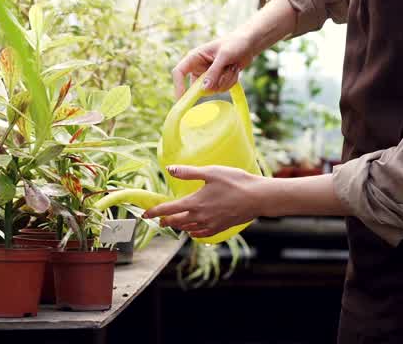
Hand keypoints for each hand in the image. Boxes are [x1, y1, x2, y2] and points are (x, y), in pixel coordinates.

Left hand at [142, 165, 264, 239]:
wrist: (257, 197)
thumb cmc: (235, 182)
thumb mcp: (210, 172)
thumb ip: (188, 172)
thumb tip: (170, 169)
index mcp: (195, 203)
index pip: (168, 209)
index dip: (154, 211)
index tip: (144, 214)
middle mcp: (200, 217)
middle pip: (176, 222)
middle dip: (165, 220)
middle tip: (159, 218)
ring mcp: (210, 224)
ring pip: (188, 229)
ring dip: (178, 225)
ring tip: (174, 222)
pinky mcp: (220, 228)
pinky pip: (201, 234)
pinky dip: (193, 232)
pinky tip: (193, 229)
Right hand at [172, 33, 255, 96]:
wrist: (248, 44)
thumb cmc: (234, 43)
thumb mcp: (224, 56)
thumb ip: (214, 71)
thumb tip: (204, 89)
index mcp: (194, 57)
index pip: (179, 72)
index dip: (178, 86)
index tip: (182, 99)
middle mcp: (199, 67)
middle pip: (197, 86)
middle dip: (214, 83)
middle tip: (225, 71)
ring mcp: (208, 75)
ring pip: (212, 89)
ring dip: (225, 80)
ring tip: (232, 66)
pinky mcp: (218, 80)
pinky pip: (221, 89)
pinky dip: (230, 82)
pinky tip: (234, 70)